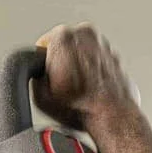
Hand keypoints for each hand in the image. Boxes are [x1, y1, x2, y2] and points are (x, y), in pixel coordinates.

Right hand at [33, 23, 151, 152]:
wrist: (114, 118)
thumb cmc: (83, 107)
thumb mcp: (41, 96)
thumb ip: (34, 77)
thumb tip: (38, 76)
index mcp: (63, 36)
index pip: (44, 46)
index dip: (44, 66)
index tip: (49, 78)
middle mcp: (86, 34)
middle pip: (65, 47)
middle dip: (63, 63)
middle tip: (64, 86)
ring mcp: (103, 43)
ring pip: (83, 53)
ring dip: (80, 68)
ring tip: (79, 90)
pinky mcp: (116, 56)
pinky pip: (99, 63)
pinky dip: (95, 73)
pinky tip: (93, 89)